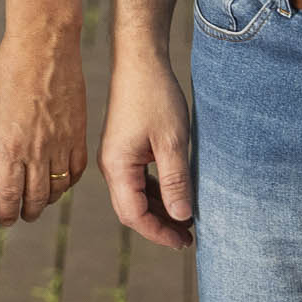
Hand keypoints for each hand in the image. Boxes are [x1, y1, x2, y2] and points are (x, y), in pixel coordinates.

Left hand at [0, 33, 87, 226]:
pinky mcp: (79, 134)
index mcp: (11, 146)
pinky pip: (77, 170)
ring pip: (58, 188)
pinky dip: (68, 182)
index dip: (7, 212)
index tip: (5, 219)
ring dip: (48, 201)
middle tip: (22, 215)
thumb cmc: (8, 72)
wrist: (45, 46)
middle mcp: (38, 151)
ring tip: (40, 201)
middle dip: (27, 212)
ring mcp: (61, 144)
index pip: (9, 194)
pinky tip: (61, 181)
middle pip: (36, 198)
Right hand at [99, 48, 192, 249]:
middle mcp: (111, 165)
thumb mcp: (172, 142)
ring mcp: (116, 157)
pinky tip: (175, 195)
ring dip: (159, 211)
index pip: (134, 215)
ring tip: (186, 221)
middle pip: (131, 210)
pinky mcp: (124, 148)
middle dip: (159, 227)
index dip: (159, 233)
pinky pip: (137, 181)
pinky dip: (155, 193)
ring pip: (135, 196)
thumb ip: (175, 182)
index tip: (184, 241)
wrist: (139, 59)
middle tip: (189, 237)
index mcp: (117, 166)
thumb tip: (182, 218)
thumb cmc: (155, 96)